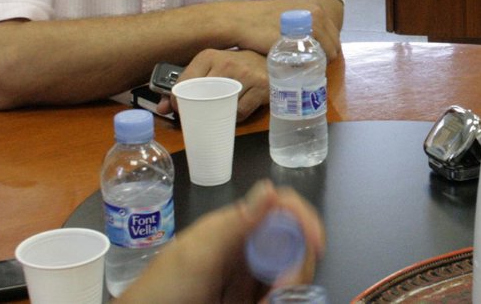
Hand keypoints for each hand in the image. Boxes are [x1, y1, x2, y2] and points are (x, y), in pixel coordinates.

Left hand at [117, 180, 324, 303]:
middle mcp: (250, 248)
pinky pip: (282, 296)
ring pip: (294, 273)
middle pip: (296, 244)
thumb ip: (236, 224)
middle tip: (279, 293)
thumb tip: (270, 188)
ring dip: (292, 288)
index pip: (283, 209)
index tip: (316, 244)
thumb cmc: (164, 289)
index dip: (304, 219)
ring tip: (268, 303)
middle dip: (299, 264)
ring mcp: (252, 277)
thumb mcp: (197, 255)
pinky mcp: (252, 299)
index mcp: (238, 227)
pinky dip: (283, 300)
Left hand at [159, 49, 268, 120]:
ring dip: (218, 114)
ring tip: (217, 112)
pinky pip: (240, 112)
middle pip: (203, 96)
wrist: (272, 58)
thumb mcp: (210, 68)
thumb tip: (161, 109)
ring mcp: (246, 75)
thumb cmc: (235, 64)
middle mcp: (227, 63)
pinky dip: (234, 116)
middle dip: (197, 110)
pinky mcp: (261, 87)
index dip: (179, 100)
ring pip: (223, 106)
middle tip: (197, 115)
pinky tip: (234, 111)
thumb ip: (185, 86)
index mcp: (209, 56)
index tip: (180, 108)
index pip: (186, 82)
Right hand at [229, 0, 343, 61]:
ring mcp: (312, 24)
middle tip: (311, 65)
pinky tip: (302, 69)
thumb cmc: (259, 20)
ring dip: (320, 61)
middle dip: (325, 55)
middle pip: (334, 43)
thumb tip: (309, 39)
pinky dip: (312, 64)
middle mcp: (317, 12)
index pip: (333, 33)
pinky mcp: (303, 37)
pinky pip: (317, 57)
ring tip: (306, 69)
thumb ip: (301, 25)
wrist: (240, 20)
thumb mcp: (286, 16)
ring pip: (329, 51)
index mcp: (315, 5)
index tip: (316, 56)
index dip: (326, 47)